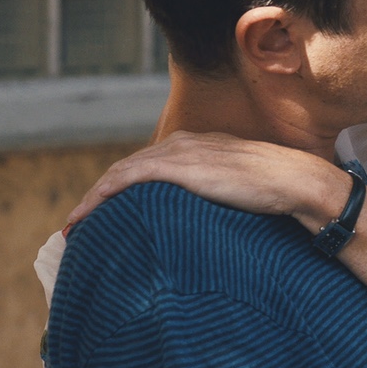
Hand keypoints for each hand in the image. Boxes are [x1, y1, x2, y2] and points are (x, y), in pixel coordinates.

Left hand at [66, 130, 327, 224]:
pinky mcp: (178, 166)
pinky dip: (102, 195)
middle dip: (99, 194)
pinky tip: (87, 214)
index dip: (120, 187)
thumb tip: (207, 215)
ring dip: (93, 198)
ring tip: (75, 224)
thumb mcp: (238, 185)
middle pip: (127, 167)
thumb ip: (217, 191)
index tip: (103, 212)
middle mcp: (182, 143)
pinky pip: (126, 179)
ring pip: (120, 173)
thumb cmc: (274, 189)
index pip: (147, 164)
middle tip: (78, 223)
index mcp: (197, 145)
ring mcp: (179, 153)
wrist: (292, 180)